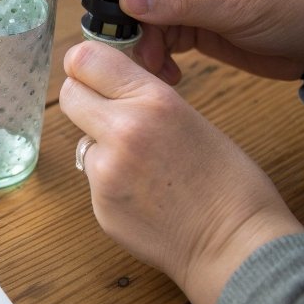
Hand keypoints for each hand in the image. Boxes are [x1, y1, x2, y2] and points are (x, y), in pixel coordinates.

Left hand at [60, 41, 303, 303]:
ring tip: (144, 168)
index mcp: (152, 100)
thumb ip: (141, 100)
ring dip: (100, 147)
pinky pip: (93, 178)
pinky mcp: (98, 203)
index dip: (84, 67)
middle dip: (82, 100)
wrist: (235, 243)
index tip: (89, 73)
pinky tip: (143, 196)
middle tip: (104, 113)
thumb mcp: (188, 117)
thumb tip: (107, 90)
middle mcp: (122, 129)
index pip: (86, 59)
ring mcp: (106, 169)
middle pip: (69, 95)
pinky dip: (110, 182)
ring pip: (82, 140)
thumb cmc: (227, 181)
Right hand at [119, 0, 303, 83]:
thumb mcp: (235, 7)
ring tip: (158, 66)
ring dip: (144, 46)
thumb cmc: (291, 11)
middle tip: (142, 50)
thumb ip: (181, 2)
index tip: (121, 14)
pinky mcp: (184, 24)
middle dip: (134, 24)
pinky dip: (156, 57)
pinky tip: (167, 70)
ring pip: (140, 20)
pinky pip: (155, 39)